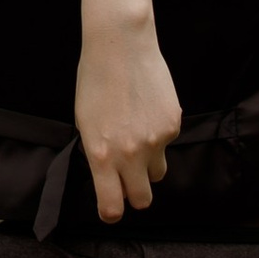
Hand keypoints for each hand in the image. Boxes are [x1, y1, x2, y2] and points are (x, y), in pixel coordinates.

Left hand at [75, 14, 180, 223]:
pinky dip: (158, 134)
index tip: (111, 207)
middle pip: (142, 200)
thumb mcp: (86, 123)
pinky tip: (147, 110)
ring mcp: (155, 141)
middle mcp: (130, 154)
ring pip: (158, 173)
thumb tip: (110, 174)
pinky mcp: (172, 125)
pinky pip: (167, 143)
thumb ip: (99, 154)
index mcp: (101, 156)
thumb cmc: (95, 80)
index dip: (111, 212)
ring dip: (149, 165)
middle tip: (129, 178)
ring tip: (138, 137)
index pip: (111, 207)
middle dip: (135, 194)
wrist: (120, 46)